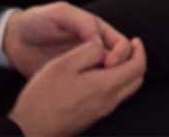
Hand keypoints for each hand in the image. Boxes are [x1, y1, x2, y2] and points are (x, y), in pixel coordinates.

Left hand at [3, 3, 134, 78]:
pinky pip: (88, 85)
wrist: (13, 40)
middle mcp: (95, 48)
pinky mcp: (72, 78)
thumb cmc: (38, 21)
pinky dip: (93, 89)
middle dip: (119, 69)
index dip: (121, 53)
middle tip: (104, 76)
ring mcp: (84, 64)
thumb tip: (99, 40)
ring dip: (107, 81)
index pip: (121, 44)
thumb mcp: (60, 13)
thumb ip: (81, 21)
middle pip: (120, 61)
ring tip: (96, 87)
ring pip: (107, 75)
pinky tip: (85, 93)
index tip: (110, 63)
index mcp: (97, 31)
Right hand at [8, 38, 145, 136]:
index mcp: (107, 85)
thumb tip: (105, 48)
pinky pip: (113, 98)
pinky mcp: (92, 118)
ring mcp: (101, 112)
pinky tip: (98, 76)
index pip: (138, 66)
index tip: (135, 40)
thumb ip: (91, 50)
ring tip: (111, 60)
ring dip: (126, 73)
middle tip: (129, 49)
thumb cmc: (43, 96)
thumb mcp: (65, 63)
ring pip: (126, 90)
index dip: (139, 50)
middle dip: (136, 61)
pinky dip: (115, 83)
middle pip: (136, 79)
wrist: (28, 130)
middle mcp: (109, 101)